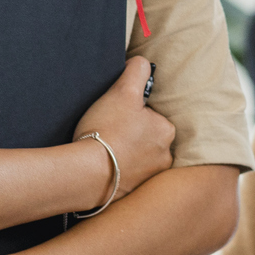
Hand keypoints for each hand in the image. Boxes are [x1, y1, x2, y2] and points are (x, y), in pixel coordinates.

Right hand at [73, 57, 175, 204]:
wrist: (87, 173)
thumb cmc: (107, 129)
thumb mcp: (123, 91)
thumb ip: (137, 71)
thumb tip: (143, 63)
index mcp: (167, 132)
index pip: (152, 114)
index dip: (133, 111)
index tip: (117, 115)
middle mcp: (165, 157)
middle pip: (146, 136)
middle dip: (131, 132)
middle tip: (109, 130)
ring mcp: (150, 177)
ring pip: (138, 156)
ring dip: (125, 152)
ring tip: (104, 148)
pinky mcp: (134, 191)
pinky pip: (128, 174)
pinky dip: (118, 168)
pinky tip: (104, 164)